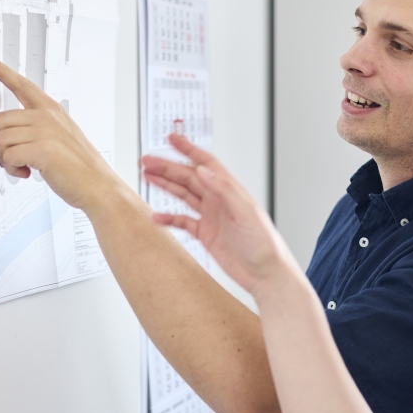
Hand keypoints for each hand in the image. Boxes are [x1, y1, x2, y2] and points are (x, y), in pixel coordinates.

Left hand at [0, 54, 119, 209]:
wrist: (98, 186)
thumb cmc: (81, 167)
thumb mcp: (63, 136)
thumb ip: (40, 128)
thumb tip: (11, 133)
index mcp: (52, 110)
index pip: (23, 85)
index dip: (2, 71)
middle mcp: (47, 116)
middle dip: (0, 143)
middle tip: (14, 157)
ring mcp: (45, 131)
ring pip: (0, 139)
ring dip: (6, 158)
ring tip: (23, 166)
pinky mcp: (41, 149)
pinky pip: (8, 156)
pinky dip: (12, 169)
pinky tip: (27, 173)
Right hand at [141, 134, 304, 297]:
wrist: (265, 274)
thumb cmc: (264, 244)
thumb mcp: (246, 212)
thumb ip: (223, 189)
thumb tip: (202, 170)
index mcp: (229, 190)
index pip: (206, 163)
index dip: (188, 150)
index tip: (172, 139)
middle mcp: (219, 200)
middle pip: (188, 177)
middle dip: (167, 167)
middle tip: (147, 161)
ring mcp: (211, 216)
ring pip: (183, 195)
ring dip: (165, 185)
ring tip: (147, 177)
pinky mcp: (205, 234)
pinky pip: (182, 221)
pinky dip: (169, 218)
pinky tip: (157, 216)